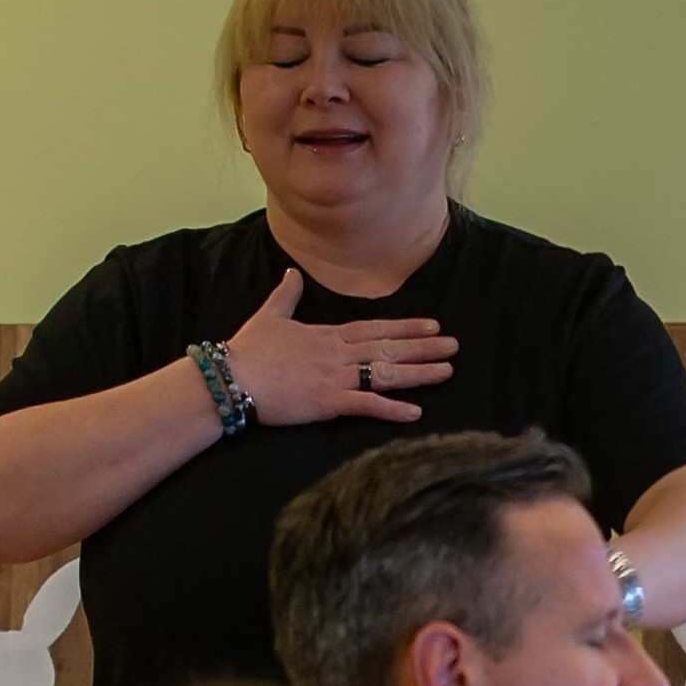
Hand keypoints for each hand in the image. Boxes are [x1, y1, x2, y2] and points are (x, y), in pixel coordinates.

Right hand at [221, 267, 455, 426]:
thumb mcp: (269, 315)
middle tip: (454, 346)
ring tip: (447, 370)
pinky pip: (366, 405)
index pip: (375, 328)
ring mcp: (335, 377)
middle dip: (423, 347)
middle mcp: (338, 353)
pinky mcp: (328, 402)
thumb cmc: (248, 350)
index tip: (432, 326)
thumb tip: (292, 272)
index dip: (406, 328)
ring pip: (385, 373)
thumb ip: (286, 295)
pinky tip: (416, 412)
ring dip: (418, 372)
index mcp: (328, 335)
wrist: (231, 378)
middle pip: (388, 348)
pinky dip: (392, 409)